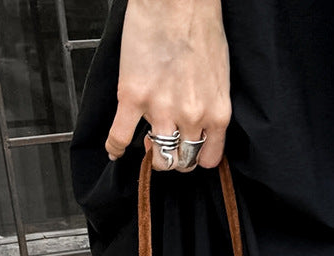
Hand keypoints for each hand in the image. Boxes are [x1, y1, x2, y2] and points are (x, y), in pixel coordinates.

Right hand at [105, 0, 230, 171]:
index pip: (208, 159)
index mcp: (217, 115)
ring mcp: (161, 110)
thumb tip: (197, 123)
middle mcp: (191, 118)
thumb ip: (211, 106)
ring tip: (147, 142)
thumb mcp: (220, 78)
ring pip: (159, 157)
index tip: (188, 152)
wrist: (177, 1)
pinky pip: (119, 136)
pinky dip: (115, 147)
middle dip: (174, 158)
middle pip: (182, 162)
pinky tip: (114, 150)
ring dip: (152, 154)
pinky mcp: (132, 96)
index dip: (195, 159)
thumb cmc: (201, 29)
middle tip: (166, 145)